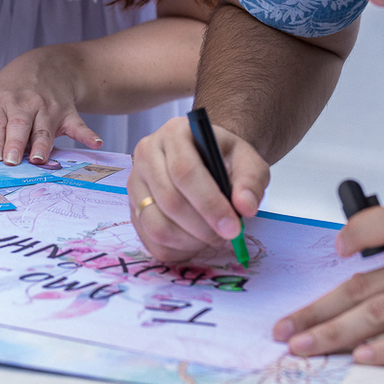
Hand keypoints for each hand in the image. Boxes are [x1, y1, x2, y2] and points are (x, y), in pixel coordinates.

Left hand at [0, 45, 101, 165]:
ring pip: (46, 128)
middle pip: (20, 126)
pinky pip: (78, 124)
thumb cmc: (4, 90)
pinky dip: (87, 133)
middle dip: (17, 142)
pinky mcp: (67, 113)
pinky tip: (95, 143)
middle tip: (15, 160)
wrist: (45, 66)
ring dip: (45, 142)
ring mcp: (47, 110)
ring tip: (41, 157)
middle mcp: (23, 106)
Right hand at [129, 116, 269, 262]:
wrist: (208, 159)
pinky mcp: (132, 208)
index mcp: (175, 133)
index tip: (233, 228)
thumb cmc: (225, 159)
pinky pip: (150, 241)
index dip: (210, 204)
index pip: (185, 171)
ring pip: (156, 225)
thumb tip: (245, 208)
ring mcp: (135, 182)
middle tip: (227, 237)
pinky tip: (196, 241)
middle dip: (203, 227)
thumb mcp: (248, 161)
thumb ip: (250, 182)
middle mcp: (147, 154)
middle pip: (169, 200)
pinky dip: (177, 250)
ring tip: (212, 237)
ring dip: (189, 241)